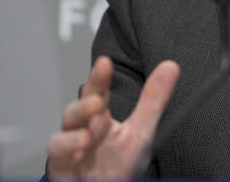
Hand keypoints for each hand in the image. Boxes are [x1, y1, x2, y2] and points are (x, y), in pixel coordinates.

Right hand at [47, 56, 180, 179]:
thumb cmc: (117, 165)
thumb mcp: (141, 132)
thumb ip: (153, 101)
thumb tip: (171, 66)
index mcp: (98, 117)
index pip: (96, 92)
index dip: (98, 78)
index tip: (104, 63)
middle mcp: (80, 130)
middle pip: (75, 111)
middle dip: (85, 105)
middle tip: (98, 101)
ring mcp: (69, 149)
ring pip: (62, 134)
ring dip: (78, 130)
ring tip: (94, 126)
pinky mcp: (62, 167)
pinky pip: (59, 156)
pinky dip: (69, 149)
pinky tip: (82, 146)